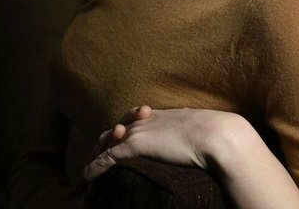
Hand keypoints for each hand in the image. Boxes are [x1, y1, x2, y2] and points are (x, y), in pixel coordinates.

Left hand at [81, 106, 240, 183]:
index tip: (112, 147)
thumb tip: (195, 143)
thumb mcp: (195, 131)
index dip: (117, 135)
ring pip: (103, 146)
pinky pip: (105, 160)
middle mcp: (142, 121)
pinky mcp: (133, 146)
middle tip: (92, 166)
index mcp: (156, 116)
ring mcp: (136, 131)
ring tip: (84, 179)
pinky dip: (91, 171)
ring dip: (92, 161)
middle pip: (110, 133)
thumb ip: (187, 133)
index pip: (128, 122)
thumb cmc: (212, 134)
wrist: (214, 134)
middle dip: (99, 149)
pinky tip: (84, 182)